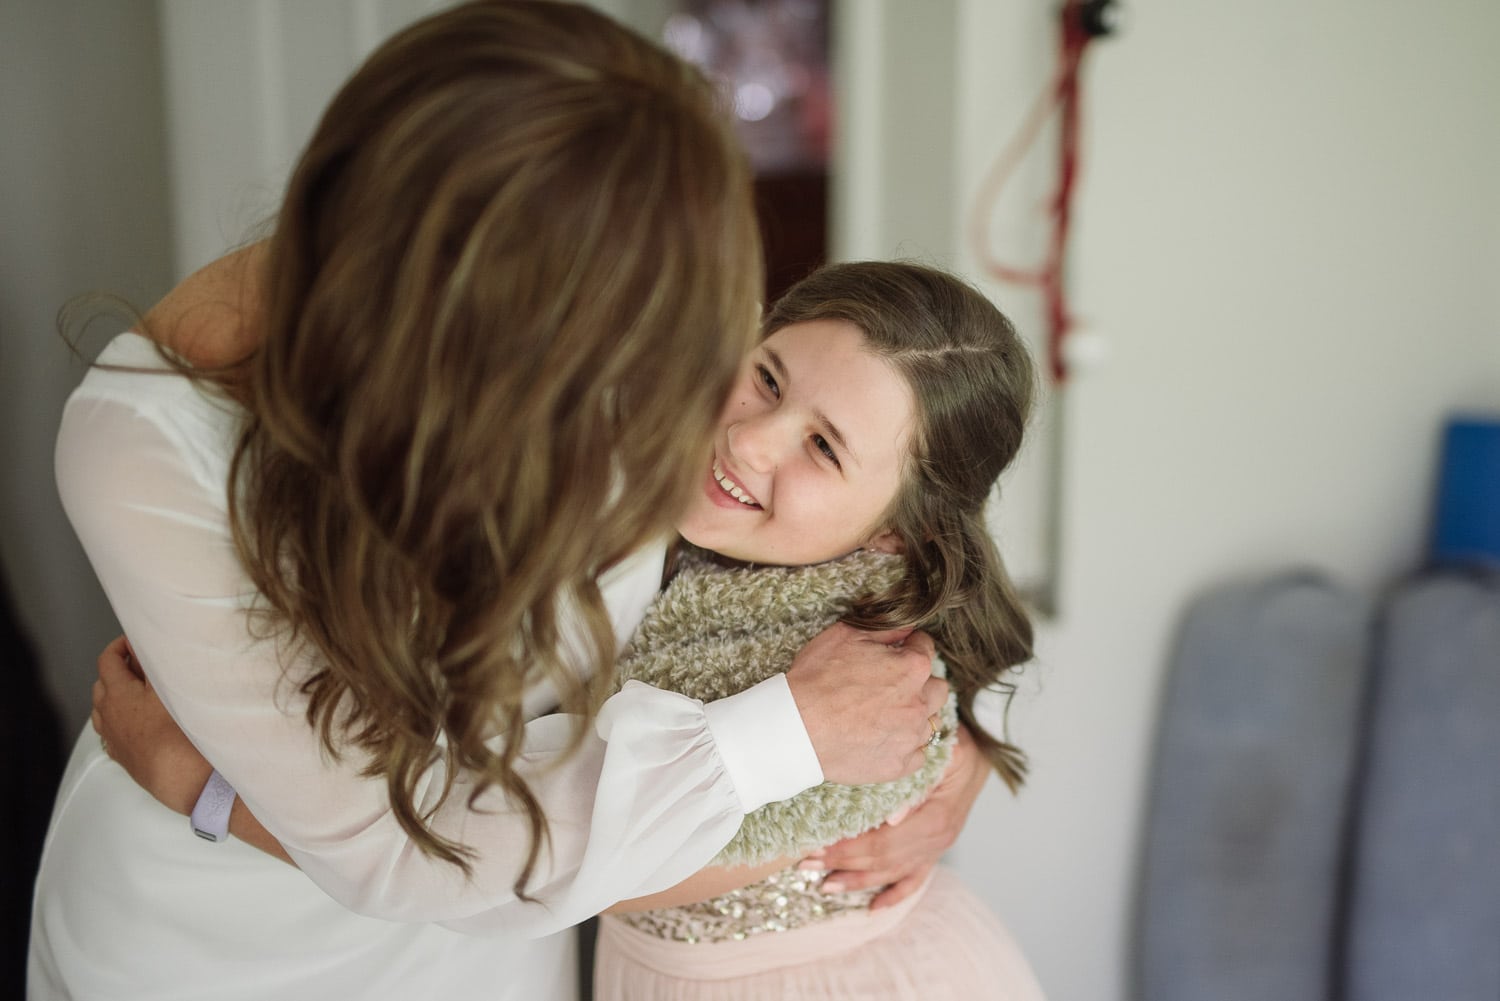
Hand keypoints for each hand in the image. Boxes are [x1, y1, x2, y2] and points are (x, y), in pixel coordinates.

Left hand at [92, 635, 211, 815]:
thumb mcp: (169, 686)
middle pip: (102, 685)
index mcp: (117, 694)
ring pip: (102, 711)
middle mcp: (108, 716)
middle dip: (117, 670)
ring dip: (115, 696)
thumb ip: (153, 662)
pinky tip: (137, 721)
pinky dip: (119, 720)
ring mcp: (113, 738)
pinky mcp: (123, 757)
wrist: (181, 778)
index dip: (119, 646)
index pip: (107, 660)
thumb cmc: (177, 731)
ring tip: (138, 692)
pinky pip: (111, 732)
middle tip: (139, 664)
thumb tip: (142, 643)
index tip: (133, 642)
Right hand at [784, 623, 947, 784]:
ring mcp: (911, 736)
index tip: (897, 652)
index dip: (909, 646)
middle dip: (921, 682)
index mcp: (912, 668)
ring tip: (887, 714)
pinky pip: (918, 753)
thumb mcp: (845, 636)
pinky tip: (885, 738)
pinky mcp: (899, 765)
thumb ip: (884, 628)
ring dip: (915, 715)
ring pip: (931, 722)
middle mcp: (919, 703)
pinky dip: (906, 746)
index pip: (925, 647)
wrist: (796, 729)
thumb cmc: (816, 680)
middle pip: (937, 688)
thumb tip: (907, 626)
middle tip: (894, 684)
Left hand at [801, 723, 987, 909]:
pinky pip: (915, 879)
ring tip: (824, 885)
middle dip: (842, 864)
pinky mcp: (936, 850)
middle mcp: (937, 840)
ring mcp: (937, 848)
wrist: (982, 749)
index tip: (817, 847)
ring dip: (858, 881)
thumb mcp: (944, 752)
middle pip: (883, 861)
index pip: (883, 843)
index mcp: (936, 818)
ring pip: (893, 873)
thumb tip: (891, 818)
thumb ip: (919, 783)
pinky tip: (873, 909)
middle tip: (806, 864)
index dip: (849, 849)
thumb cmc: (956, 744)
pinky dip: (894, 896)